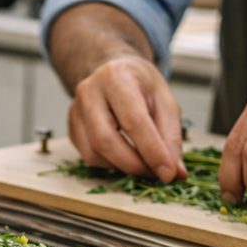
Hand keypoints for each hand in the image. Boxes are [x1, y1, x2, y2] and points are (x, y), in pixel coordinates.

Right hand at [69, 54, 186, 181]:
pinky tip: (125, 156)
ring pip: (93, 153)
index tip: (168, 173)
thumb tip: (175, 172)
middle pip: (105, 140)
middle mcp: (89, 92)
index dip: (151, 151)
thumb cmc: (140, 85)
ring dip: (122, 167)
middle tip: (155, 173)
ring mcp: (75, 112)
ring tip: (143, 163)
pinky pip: (89, 156)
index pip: (133, 121)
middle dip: (133, 164)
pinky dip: (110, 164)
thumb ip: (171, 136)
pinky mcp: (71, 129)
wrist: (115, 73)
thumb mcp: (165, 101)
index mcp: (116, 77)